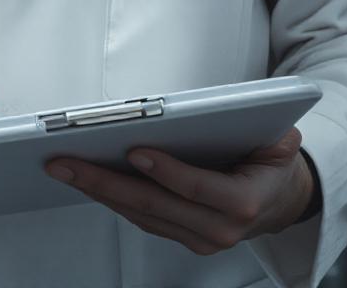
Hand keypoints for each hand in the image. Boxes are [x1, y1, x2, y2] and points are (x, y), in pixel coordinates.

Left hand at [45, 128, 314, 254]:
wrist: (282, 201)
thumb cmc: (274, 162)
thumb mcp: (281, 139)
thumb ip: (265, 126)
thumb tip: (243, 107)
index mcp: (243, 202)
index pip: (197, 189)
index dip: (166, 171)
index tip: (133, 151)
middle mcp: (218, 229)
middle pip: (153, 206)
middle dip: (105, 182)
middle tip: (66, 162)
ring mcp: (198, 239)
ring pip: (140, 215)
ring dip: (98, 190)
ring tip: (65, 167)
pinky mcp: (182, 238)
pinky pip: (141, 218)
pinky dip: (111, 198)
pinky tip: (86, 179)